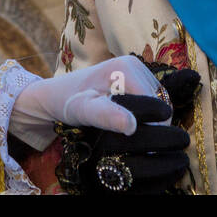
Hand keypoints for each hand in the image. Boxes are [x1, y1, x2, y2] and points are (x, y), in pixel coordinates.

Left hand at [55, 66, 200, 194]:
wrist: (56, 94)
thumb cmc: (67, 102)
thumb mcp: (84, 110)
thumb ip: (106, 116)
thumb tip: (132, 126)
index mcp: (126, 69)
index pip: (156, 107)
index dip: (154, 131)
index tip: (142, 151)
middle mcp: (134, 65)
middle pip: (160, 105)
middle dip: (152, 127)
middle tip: (135, 146)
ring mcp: (136, 70)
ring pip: (157, 105)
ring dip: (149, 122)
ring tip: (129, 135)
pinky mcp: (134, 78)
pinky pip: (150, 101)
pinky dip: (145, 116)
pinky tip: (129, 124)